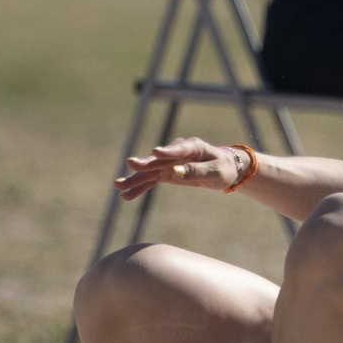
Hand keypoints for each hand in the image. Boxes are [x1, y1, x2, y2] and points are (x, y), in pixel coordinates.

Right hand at [114, 136, 247, 200]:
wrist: (223, 169)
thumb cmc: (222, 168)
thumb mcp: (215, 172)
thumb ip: (196, 171)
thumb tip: (176, 172)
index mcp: (193, 147)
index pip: (179, 149)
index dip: (168, 151)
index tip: (156, 152)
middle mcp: (177, 152)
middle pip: (159, 159)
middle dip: (145, 164)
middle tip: (131, 164)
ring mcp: (169, 162)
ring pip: (150, 171)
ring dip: (135, 178)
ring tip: (118, 186)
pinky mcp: (165, 172)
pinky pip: (150, 180)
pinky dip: (139, 187)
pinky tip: (125, 195)